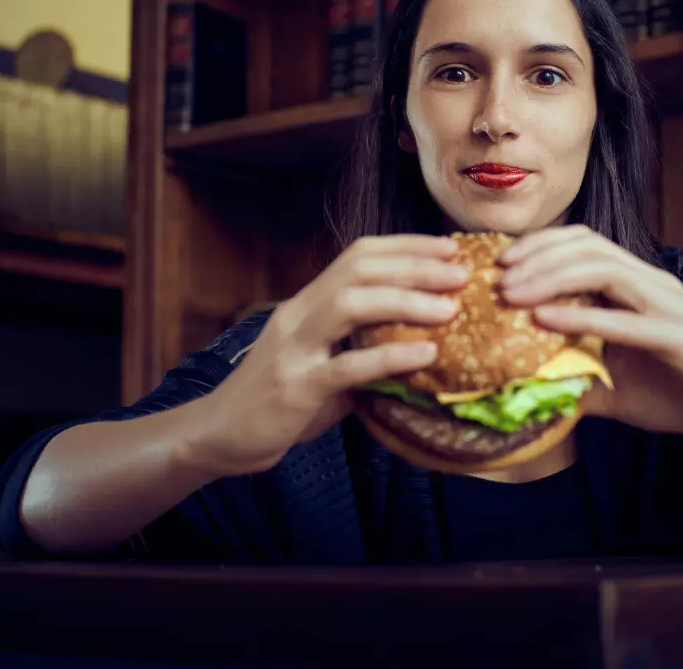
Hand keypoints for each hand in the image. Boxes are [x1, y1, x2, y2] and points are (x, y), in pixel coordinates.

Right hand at [191, 234, 466, 476]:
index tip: (447, 248)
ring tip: (450, 309)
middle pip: (358, 271)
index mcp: (307, 302)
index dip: (405, 246)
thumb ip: (360, 345)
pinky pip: (346, 366)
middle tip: (461, 274)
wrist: (221, 436)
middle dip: (414, 266)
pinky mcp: (295, 387)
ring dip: (405, 301)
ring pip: (349, 304)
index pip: (357, 255)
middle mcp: (299, 315)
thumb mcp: (322, 359)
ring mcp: (294, 348)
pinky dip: (389, 356)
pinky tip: (425, 354)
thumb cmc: (281, 399)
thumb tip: (424, 340)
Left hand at [499, 226, 682, 448]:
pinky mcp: (681, 336)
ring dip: (552, 278)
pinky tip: (545, 319)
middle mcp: (653, 283)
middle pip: (588, 247)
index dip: (541, 245)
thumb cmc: (676, 394)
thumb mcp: (611, 382)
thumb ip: (572, 372)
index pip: (584, 243)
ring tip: (513, 295)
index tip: (500, 264)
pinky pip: (626, 319)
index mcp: (637, 283)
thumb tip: (520, 382)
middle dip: (538, 257)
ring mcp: (670, 305)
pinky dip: (582, 316)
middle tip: (498, 279)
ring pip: (605, 270)